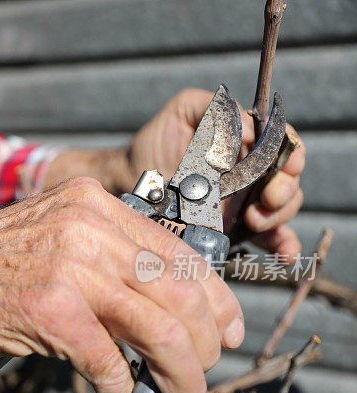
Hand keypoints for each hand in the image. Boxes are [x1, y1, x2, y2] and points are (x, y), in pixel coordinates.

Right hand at [0, 178, 244, 392]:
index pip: (178, 251)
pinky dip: (125, 391)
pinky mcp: (49, 310)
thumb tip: (158, 312)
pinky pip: (110, 361)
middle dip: (206, 339)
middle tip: (204, 370)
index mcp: (92, 203)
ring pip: (160, 327)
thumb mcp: (50, 238)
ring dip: (180, 372)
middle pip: (181, 289)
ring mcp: (69, 266)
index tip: (228, 328)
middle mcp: (87, 226)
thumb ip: (103, 260)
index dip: (216, 297)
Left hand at [128, 88, 304, 258]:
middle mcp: (252, 171)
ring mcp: (247, 200)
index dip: (290, 152)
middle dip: (285, 188)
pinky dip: (284, 246)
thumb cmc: (158, 140)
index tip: (281, 164)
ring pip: (284, 208)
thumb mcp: (185, 110)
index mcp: (247, 142)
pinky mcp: (238, 227)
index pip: (284, 144)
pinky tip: (285, 254)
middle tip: (267, 198)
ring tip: (253, 220)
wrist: (131, 176)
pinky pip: (271, 238)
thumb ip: (217, 109)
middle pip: (289, 178)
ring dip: (278, 215)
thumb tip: (250, 130)